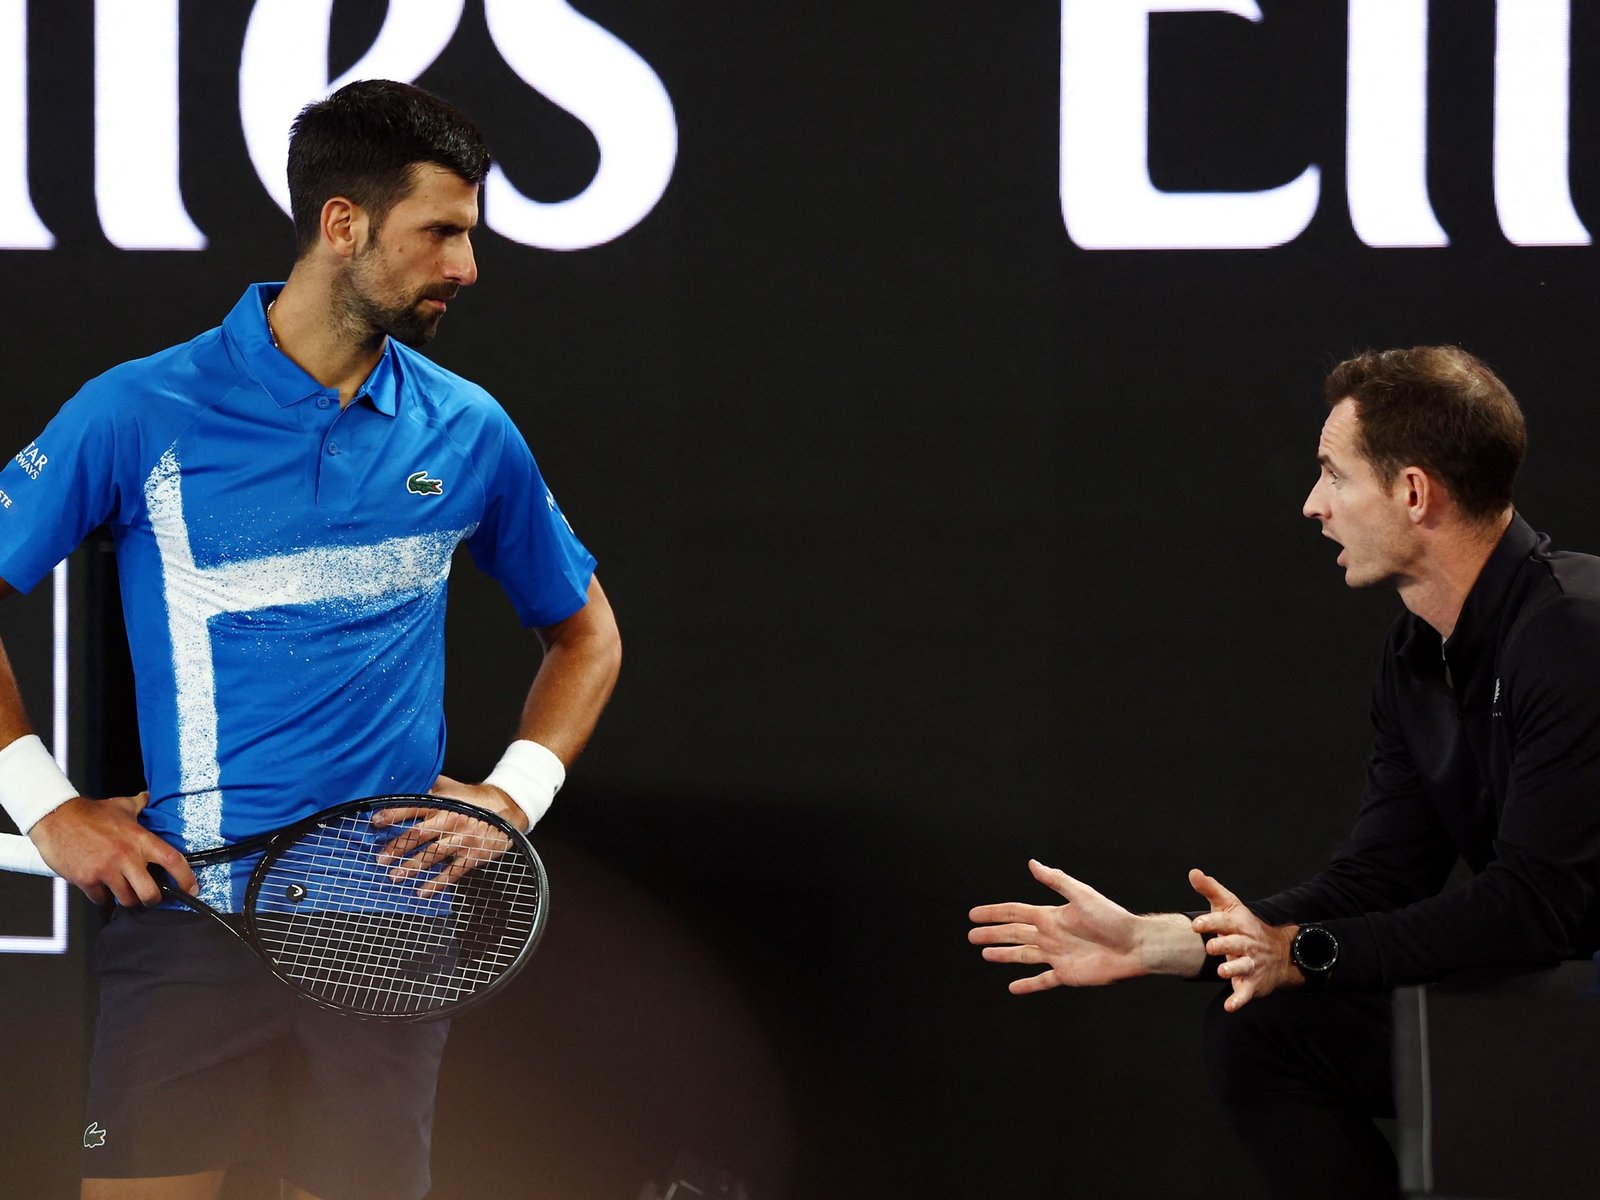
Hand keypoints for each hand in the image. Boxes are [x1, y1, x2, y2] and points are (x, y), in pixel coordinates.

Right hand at [28, 793, 195, 906]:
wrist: (56, 818)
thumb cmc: (90, 813)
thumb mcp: (121, 806)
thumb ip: (138, 804)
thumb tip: (148, 797)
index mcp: (140, 839)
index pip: (173, 860)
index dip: (186, 877)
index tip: (192, 888)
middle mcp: (127, 857)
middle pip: (150, 893)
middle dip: (153, 900)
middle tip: (151, 897)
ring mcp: (106, 870)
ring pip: (126, 900)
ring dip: (127, 899)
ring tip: (124, 891)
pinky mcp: (87, 880)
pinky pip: (101, 899)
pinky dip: (103, 898)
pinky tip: (101, 889)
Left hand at [370, 777, 516, 897]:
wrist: (509, 809)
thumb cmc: (476, 800)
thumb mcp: (454, 788)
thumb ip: (431, 786)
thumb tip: (407, 779)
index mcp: (443, 804)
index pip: (413, 808)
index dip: (393, 815)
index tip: (375, 822)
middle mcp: (450, 821)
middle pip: (419, 834)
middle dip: (398, 847)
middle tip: (379, 859)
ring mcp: (462, 839)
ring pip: (433, 854)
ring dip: (412, 866)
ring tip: (394, 876)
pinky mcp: (473, 855)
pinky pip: (453, 872)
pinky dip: (437, 883)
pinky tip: (422, 892)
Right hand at [969, 860, 1166, 992]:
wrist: (1135, 946)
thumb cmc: (1112, 918)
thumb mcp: (1082, 895)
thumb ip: (1056, 881)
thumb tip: (1032, 864)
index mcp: (1050, 916)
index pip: (1014, 913)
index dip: (993, 913)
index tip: (973, 914)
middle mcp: (1050, 935)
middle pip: (1014, 934)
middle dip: (992, 933)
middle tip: (971, 934)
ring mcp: (1057, 956)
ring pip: (1023, 955)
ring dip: (1004, 955)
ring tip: (985, 954)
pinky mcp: (1066, 974)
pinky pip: (1042, 980)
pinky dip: (1027, 985)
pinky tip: (1013, 987)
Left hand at [1189, 868, 1299, 1011]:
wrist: (1281, 953)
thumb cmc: (1245, 927)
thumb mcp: (1230, 906)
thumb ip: (1211, 890)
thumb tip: (1193, 872)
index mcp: (1238, 925)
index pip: (1225, 922)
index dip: (1211, 923)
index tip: (1196, 925)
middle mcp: (1246, 943)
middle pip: (1235, 943)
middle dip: (1224, 945)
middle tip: (1211, 946)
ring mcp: (1250, 964)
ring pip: (1243, 967)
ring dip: (1234, 969)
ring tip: (1223, 971)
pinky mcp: (1252, 983)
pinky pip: (1246, 993)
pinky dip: (1239, 1000)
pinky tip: (1229, 1007)